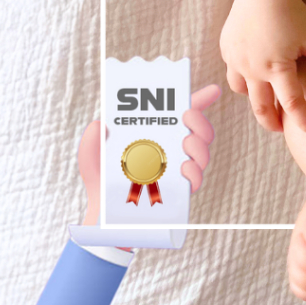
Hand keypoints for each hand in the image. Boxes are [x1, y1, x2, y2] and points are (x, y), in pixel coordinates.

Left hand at [78, 84, 220, 233]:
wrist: (101, 214)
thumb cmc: (100, 178)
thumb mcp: (92, 153)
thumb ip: (93, 136)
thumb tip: (101, 124)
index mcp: (159, 132)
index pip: (184, 112)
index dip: (202, 98)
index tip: (213, 90)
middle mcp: (173, 148)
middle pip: (200, 130)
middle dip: (200, 121)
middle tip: (188, 117)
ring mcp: (178, 169)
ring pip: (203, 151)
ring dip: (199, 144)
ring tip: (186, 144)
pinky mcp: (178, 191)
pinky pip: (196, 179)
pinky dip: (195, 172)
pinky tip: (184, 168)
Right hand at [220, 0, 305, 137]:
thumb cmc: (292, 10)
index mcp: (277, 68)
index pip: (293, 104)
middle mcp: (253, 69)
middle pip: (261, 107)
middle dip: (272, 122)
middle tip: (282, 130)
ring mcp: (237, 60)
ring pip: (243, 91)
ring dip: (255, 99)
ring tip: (266, 101)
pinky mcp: (227, 49)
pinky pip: (233, 71)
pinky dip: (244, 78)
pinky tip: (254, 74)